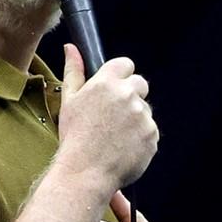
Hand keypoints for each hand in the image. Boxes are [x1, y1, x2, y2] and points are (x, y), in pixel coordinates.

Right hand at [56, 44, 158, 190]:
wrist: (86, 172)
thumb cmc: (75, 138)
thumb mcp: (69, 101)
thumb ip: (74, 71)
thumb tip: (71, 48)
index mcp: (106, 83)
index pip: (126, 64)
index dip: (120, 76)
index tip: (114, 89)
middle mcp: (127, 95)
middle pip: (140, 84)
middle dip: (131, 96)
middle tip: (114, 116)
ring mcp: (143, 115)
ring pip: (144, 110)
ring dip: (135, 119)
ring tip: (115, 136)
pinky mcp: (152, 135)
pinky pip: (150, 131)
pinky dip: (141, 138)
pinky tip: (123, 147)